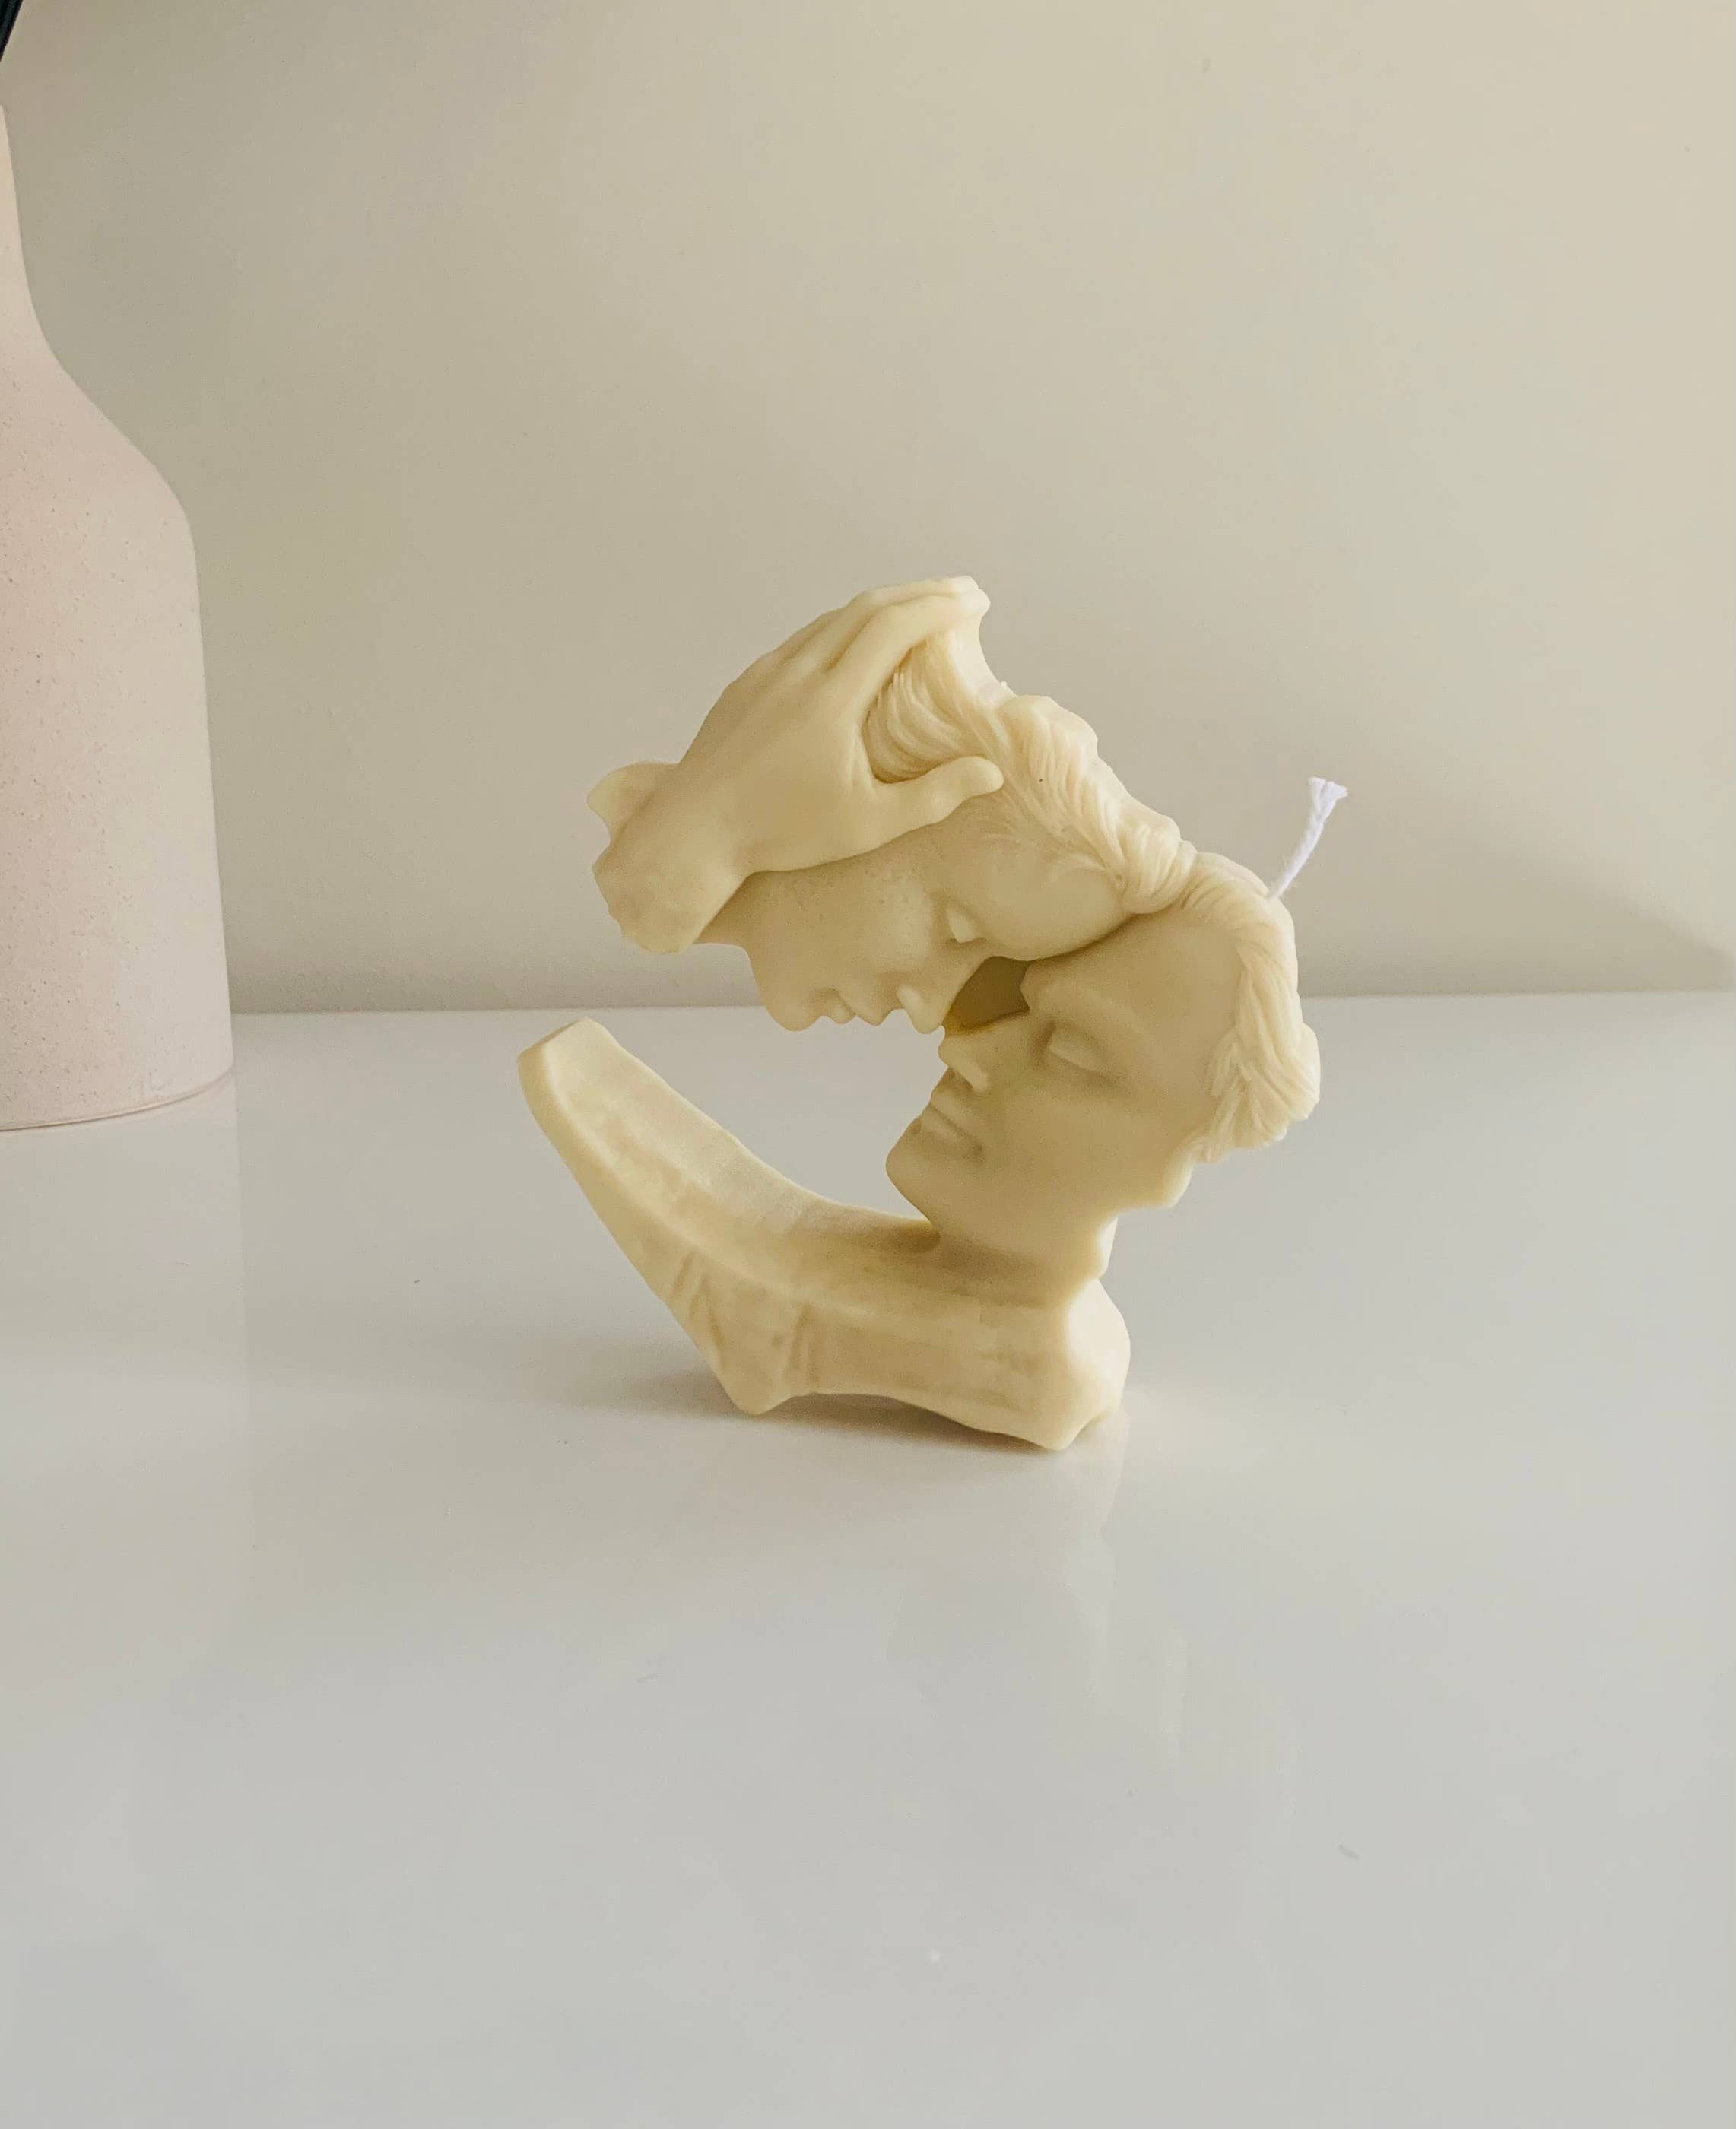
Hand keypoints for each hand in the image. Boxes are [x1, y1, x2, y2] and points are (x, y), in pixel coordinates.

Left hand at [592, 579, 1004, 951]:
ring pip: (832, 618)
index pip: (895, 627)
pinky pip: (803, 639)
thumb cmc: (783, 835)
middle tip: (965, 592)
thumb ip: (935, 796)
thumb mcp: (870, 825)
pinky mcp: (746, 683)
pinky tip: (857, 640)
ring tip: (920, 609)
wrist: (692, 832)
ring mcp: (766, 672)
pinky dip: (842, 626)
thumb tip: (990, 772)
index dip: (941, 607)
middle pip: (867, 607)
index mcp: (831, 699)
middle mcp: (797, 671)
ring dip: (882, 605)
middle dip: (922, 592)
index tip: (978, 603)